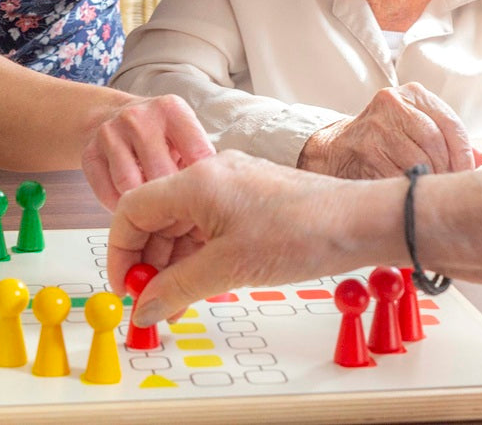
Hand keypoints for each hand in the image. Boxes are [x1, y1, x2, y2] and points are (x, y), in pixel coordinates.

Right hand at [81, 94, 215, 209]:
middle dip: (172, 201)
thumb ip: (196, 159)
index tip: (204, 203)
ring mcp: (110, 132)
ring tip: (156, 214)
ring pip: (130, 186)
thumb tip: (212, 195)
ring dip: (144, 206)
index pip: (197, 153)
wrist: (110, 116)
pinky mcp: (89, 153)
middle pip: (161, 174)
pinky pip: (106, 193)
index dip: (203, 185)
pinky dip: (119, 207)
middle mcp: (139, 117)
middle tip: (180, 220)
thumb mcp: (183, 135)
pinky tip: (131, 205)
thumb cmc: (156, 134)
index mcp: (171, 109)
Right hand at [108, 150, 390, 323]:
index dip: (121, 251)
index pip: (132, 209)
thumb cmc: (302, 232)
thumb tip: (145, 305)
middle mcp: (210, 175)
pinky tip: (201, 283)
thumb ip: (177, 286)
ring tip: (176, 302)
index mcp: (196, 181)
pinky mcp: (251, 198)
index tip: (126, 287)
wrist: (359, 221)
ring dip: (173, 262)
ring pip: (182, 223)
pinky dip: (198, 255)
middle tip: (150, 301)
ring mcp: (232, 185)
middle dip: (147, 260)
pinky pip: (208, 225)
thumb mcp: (229, 268)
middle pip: (156, 216)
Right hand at [299, 82, 481, 178]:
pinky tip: (408, 190)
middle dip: (447, 169)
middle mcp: (392, 102)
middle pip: (435, 141)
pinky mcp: (365, 149)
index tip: (468, 172)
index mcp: (412, 94)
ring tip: (430, 189)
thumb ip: (446, 140)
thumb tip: (480, 159)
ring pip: (418, 159)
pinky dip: (408, 187)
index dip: (463, 152)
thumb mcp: (416, 128)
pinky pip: (397, 175)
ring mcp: (376, 125)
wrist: (337, 148)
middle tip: (449, 186)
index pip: (449, 122)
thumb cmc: (384, 139)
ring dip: (429, 180)